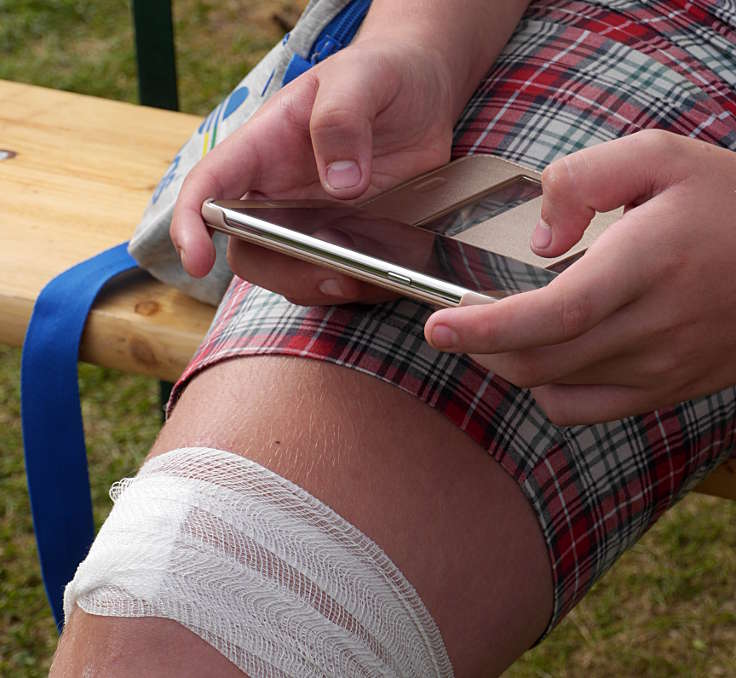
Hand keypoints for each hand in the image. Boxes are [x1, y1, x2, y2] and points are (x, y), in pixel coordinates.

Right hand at [170, 36, 455, 304]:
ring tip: (364, 277)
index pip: (210, 186)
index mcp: (264, 147)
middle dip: (279, 270)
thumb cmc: (381, 74)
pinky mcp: (349, 240)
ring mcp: (314, 222)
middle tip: (332, 275)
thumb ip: (342, 118)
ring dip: (321, 285)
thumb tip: (341, 183)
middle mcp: (279, 192)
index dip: (191, 224)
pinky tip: (384, 276)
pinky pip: (338, 276)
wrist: (426, 95)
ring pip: (291, 272)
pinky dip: (357, 286)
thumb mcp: (363, 78)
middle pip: (248, 249)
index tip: (198, 260)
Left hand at [425, 130, 735, 424]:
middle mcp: (653, 326)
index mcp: (647, 264)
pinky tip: (543, 356)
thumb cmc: (727, 203)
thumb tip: (541, 243)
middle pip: (540, 360)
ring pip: (554, 385)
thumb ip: (584, 180)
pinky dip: (545, 388)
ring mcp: (660, 367)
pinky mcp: (664, 389)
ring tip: (493, 330)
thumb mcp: (659, 156)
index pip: (555, 314)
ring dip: (507, 362)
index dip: (488, 328)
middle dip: (480, 347)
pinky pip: (582, 409)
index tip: (436, 328)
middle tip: (454, 321)